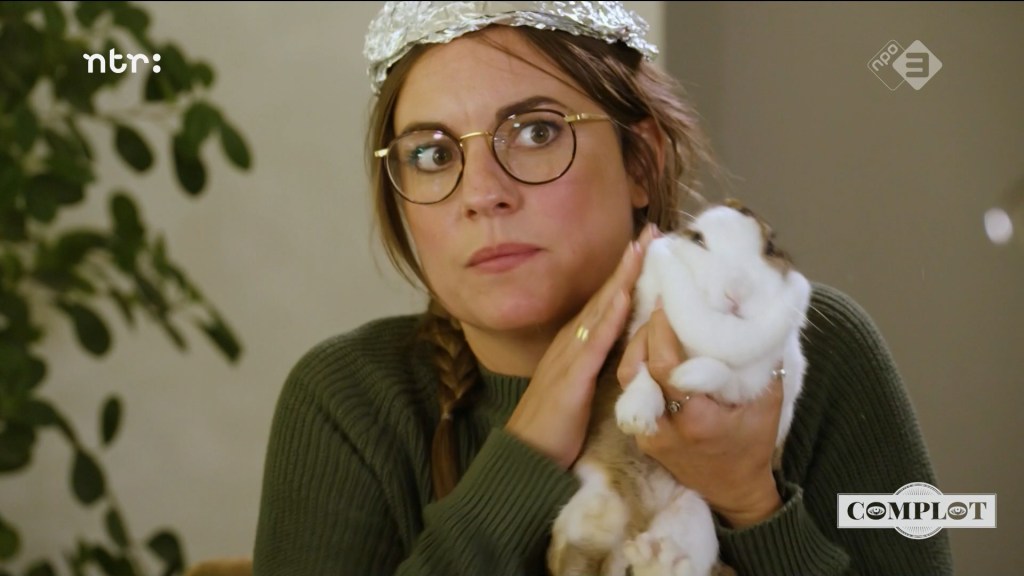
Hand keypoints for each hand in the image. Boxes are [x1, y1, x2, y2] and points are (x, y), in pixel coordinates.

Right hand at [505, 225, 657, 469]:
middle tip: (652, 231)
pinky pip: (594, 342)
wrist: (526, 453)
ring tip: (642, 249)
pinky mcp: (572, 377)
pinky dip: (609, 316)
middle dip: (629, 263)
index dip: (627, 272)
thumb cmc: (555, 424)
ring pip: (601, 309)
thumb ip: (598, 363)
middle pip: (605, 294)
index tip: (648, 245)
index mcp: (576, 343)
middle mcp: (572, 340)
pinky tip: (622, 296)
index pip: (606, 300)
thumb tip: (625, 345)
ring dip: (622, 278)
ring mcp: (570, 356)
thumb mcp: (581, 385)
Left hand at [617, 306, 783, 528]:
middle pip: (636, 370)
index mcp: (696, 420)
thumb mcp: (768, 404)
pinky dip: (638, 367)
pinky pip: (630, 394)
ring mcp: (648, 435)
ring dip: (636, 348)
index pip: (664, 368)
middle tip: (657, 305)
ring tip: (652, 322)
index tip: (666, 303)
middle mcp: (664, 429)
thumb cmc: (753, 445)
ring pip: (626, 380)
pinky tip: (649, 347)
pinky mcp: (641, 436)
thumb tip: (754, 316)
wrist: (734, 490)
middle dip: (644, 333)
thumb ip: (763, 363)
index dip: (660, 332)